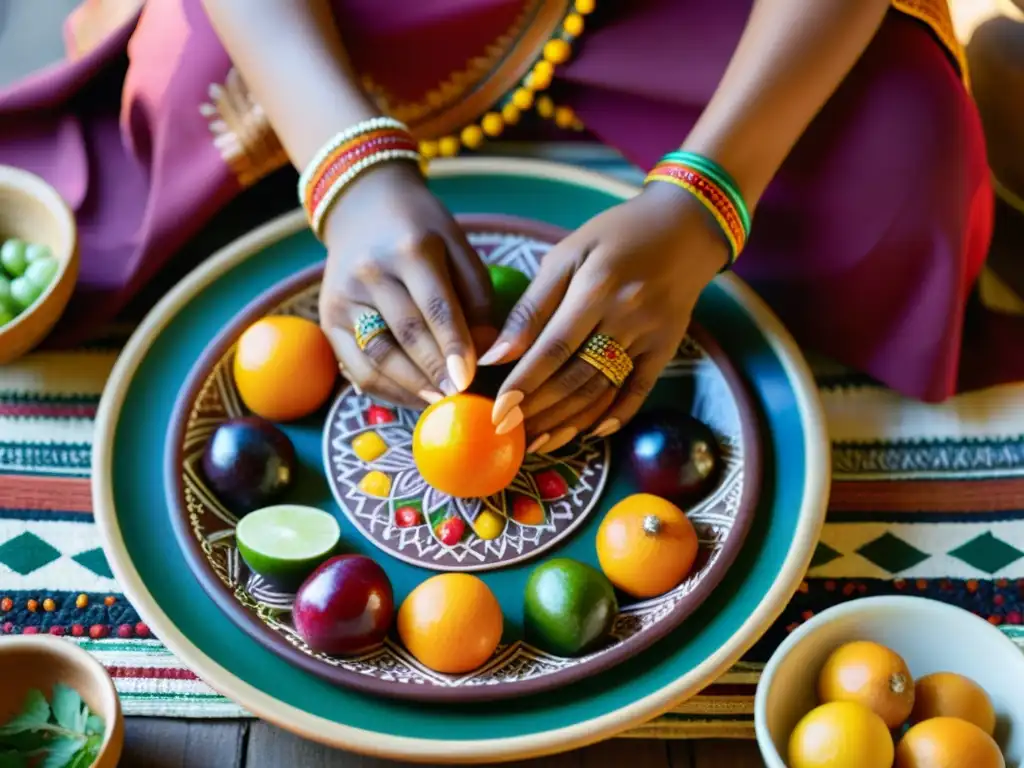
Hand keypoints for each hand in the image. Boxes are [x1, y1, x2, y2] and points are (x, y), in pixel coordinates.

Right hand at [318, 163, 493, 407]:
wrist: (362, 207)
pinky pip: (356, 367)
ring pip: (378, 356)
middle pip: (406, 334)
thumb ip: (476, 296)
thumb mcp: (458, 246)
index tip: (468, 379)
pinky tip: (412, 398)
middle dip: (435, 372)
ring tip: (439, 403)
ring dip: (411, 388)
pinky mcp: (328, 319)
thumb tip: (485, 352)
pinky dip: (385, 389)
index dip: (453, 346)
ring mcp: (342, 297)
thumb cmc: (421, 230)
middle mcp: (369, 272)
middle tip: (459, 399)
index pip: (435, 306)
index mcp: (409, 249)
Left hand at [483, 183, 729, 451]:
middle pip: (576, 377)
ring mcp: (651, 337)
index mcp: (596, 288)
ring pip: (604, 390)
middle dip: (538, 410)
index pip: (553, 348)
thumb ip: (533, 305)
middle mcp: (626, 317)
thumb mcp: (568, 253)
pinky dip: (616, 416)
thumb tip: (497, 354)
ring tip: (537, 443)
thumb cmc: (615, 236)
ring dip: (568, 422)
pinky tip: (590, 434)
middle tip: (507, 433)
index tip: (497, 412)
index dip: (524, 383)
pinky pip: (640, 390)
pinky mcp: (667, 348)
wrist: (685, 227)